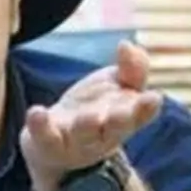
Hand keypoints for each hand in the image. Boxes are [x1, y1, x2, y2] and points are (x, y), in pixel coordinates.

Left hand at [20, 40, 162, 190]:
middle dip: (120, 121)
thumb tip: (128, 45)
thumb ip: (132, 68)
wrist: (55, 146)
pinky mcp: (48, 143)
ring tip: (88, 116)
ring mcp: (76, 141)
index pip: (140, 115)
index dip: (147, 109)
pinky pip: (44, 137)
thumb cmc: (97, 109)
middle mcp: (104, 134)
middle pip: (116, 129)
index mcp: (126, 120)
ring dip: (87, 126)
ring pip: (84, 134)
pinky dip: (40, 126)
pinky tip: (38, 112)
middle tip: (122, 113)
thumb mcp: (118, 86)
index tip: (153, 98)